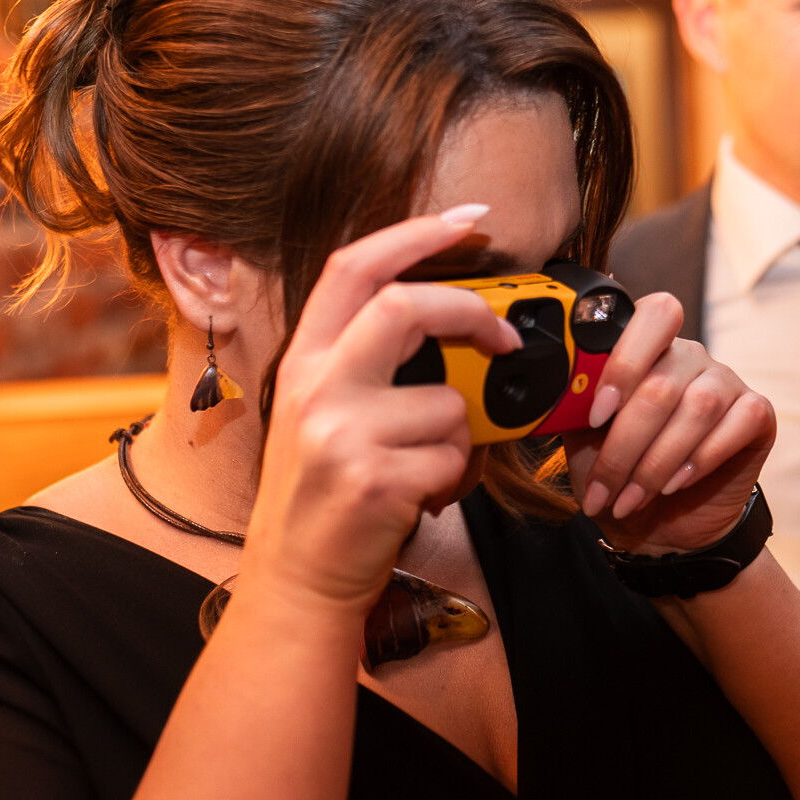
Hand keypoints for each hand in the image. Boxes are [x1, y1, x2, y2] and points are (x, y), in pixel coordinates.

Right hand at [238, 208, 520, 612]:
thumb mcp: (323, 413)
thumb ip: (369, 364)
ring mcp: (342, 434)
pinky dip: (456, 478)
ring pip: (448, 403)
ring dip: (460, 438)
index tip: (468, 219)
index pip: (355, 268)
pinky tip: (423, 496)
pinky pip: (454, 458)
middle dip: (470, 313)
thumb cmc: (325, 495)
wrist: (296, 580)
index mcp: (305, 360)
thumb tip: (456, 324)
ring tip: (428, 465)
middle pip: (404, 308)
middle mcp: (316, 387)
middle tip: (504, 338)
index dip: (415, 233)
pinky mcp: (375, 481)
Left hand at [562, 291, 774, 556]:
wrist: (661, 528)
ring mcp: (726, 382)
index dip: (624, 364)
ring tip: (632, 499)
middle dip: (625, 446)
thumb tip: (556, 390)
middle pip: (662, 383)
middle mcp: (690, 356)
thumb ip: (575, 405)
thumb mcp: (584, 441)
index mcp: (647, 348)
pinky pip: (738, 423)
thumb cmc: (620, 475)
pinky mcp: (758, 413)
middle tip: (605, 489)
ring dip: (656, 463)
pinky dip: (700, 460)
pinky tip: (675, 484)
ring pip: (698, 407)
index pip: (652, 316)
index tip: (596, 417)